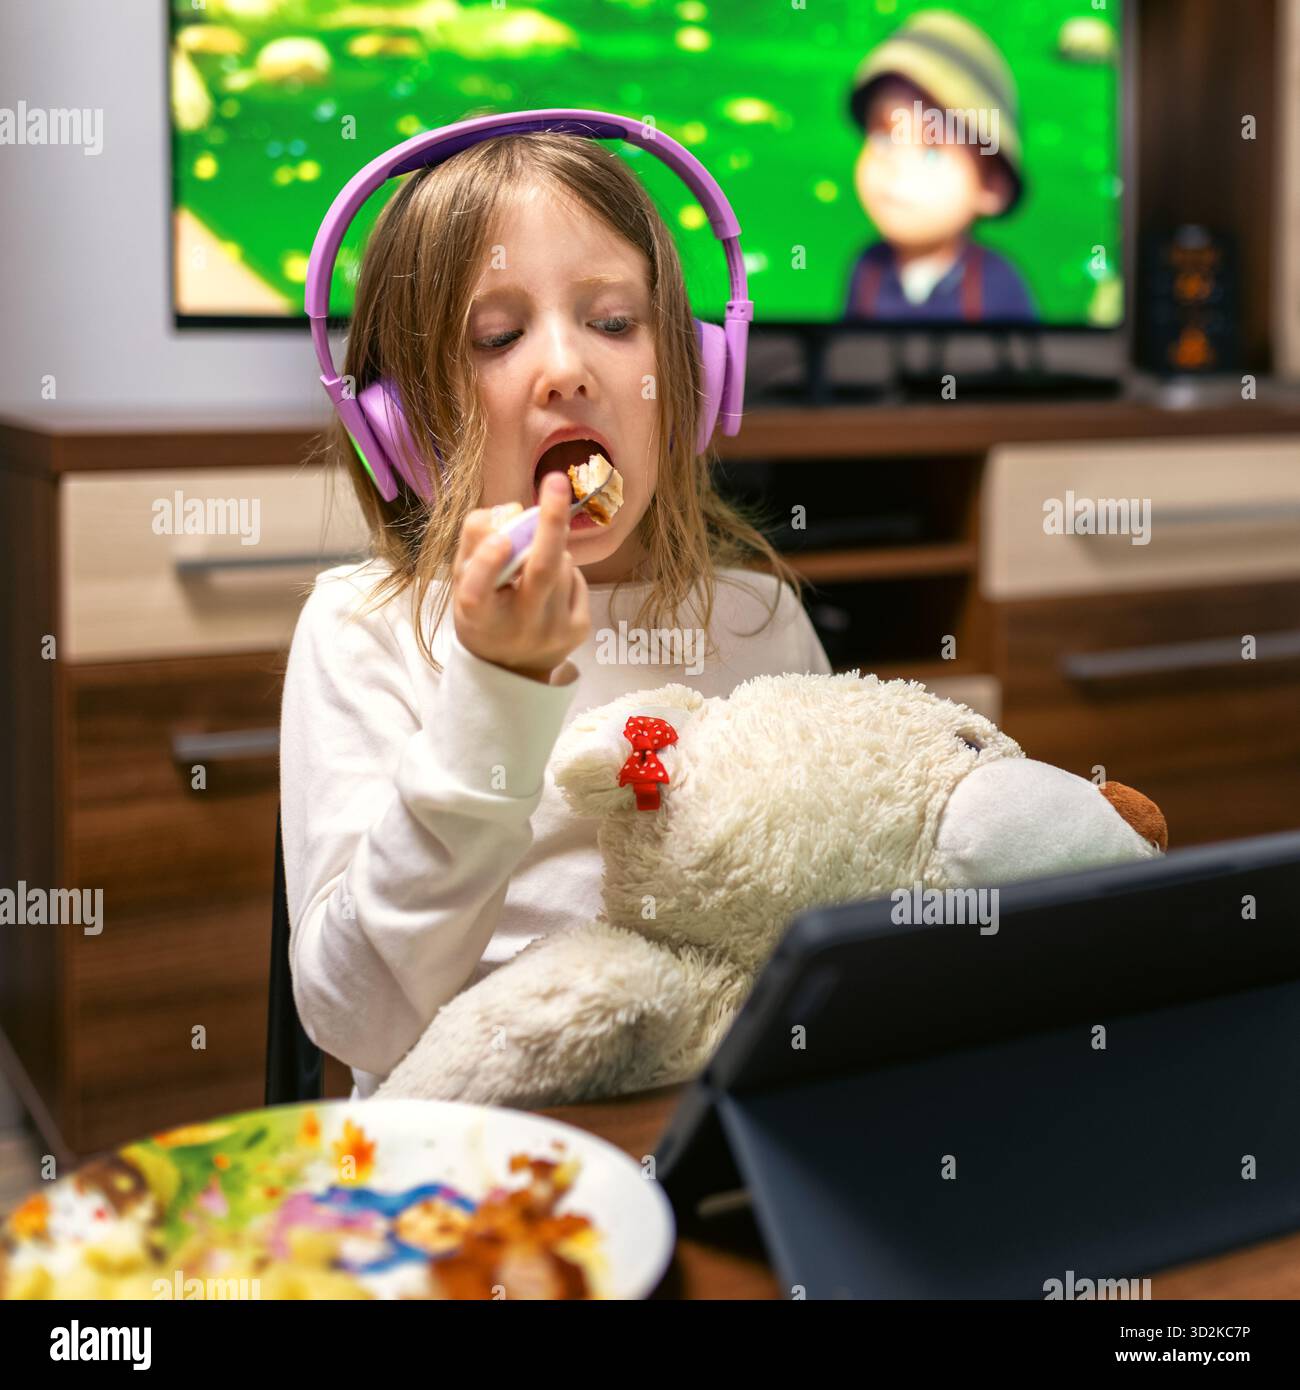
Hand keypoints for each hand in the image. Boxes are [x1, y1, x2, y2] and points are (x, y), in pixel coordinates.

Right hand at [452, 472, 590, 681]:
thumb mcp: (463, 581)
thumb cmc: (484, 613)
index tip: (501, 539)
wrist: (512, 671)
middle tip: (555, 481)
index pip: (477, 592)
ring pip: (561, 564)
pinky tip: (549, 588)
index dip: (488, 564)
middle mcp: (518, 628)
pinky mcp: (579, 629)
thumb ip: (475, 542)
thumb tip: (508, 510)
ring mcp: (553, 631)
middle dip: (550, 523)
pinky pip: (576, 578)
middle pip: (542, 572)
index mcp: (478, 618)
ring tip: (531, 569)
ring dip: (549, 549)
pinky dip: (564, 569)